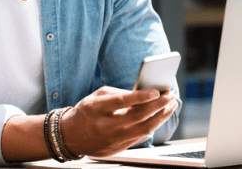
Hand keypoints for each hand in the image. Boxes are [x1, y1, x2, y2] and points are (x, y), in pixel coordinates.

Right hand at [60, 86, 177, 156]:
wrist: (70, 136)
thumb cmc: (86, 111)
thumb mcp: (96, 96)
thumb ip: (118, 94)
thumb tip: (142, 93)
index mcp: (96, 109)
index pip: (122, 102)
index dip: (141, 96)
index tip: (156, 91)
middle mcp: (105, 126)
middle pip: (137, 117)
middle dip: (158, 106)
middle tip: (169, 96)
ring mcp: (112, 140)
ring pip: (143, 130)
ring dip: (160, 117)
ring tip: (170, 106)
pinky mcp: (117, 149)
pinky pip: (139, 137)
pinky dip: (152, 126)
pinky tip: (159, 117)